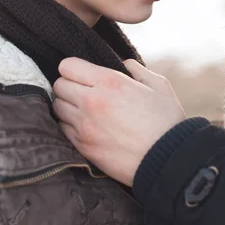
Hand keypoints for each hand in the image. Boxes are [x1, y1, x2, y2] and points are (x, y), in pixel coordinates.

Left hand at [53, 58, 185, 186]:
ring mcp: (84, 126)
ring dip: (68, 105)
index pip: (67, 66)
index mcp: (110, 83)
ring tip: (85, 109)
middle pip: (59, 85)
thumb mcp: (159, 86)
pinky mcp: (83, 146)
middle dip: (70, 85)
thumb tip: (124, 64)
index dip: (74, 68)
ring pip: (58, 107)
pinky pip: (63, 129)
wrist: (166, 161)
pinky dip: (70, 125)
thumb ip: (138, 70)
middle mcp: (92, 102)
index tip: (84, 74)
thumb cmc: (166, 121)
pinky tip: (88, 126)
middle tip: (85, 91)